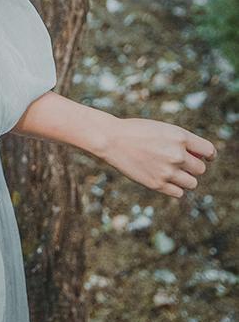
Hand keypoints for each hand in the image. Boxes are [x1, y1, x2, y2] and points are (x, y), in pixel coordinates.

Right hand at [99, 117, 216, 197]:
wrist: (112, 139)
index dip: (208, 155)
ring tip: (169, 170)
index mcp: (180, 137)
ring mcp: (167, 171)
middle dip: (191, 166)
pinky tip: (162, 177)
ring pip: (192, 183)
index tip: (204, 157)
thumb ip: (183, 142)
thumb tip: (202, 159)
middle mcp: (177, 154)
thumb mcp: (163, 129)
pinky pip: (179, 192)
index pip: (209, 151)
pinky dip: (174, 187)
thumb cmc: (138, 131)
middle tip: (176, 161)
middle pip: (200, 169)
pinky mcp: (157, 184)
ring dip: (184, 178)